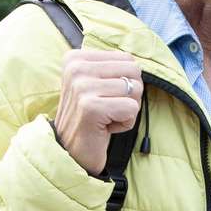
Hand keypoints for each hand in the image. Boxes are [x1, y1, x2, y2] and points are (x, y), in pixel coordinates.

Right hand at [54, 49, 142, 174]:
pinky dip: (125, 123)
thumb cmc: (90, 118)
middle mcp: (76, 68)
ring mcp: (81, 87)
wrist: (71, 152)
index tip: (102, 97)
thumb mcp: (95, 84)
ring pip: (135, 89)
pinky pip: (132, 108)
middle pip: (134, 70)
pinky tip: (106, 128)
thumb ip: (113, 67)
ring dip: (127, 110)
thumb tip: (139, 61)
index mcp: (75, 58)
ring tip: (106, 118)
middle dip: (130, 95)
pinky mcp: (91, 107)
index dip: (123, 82)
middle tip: (109, 109)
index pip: (126, 58)